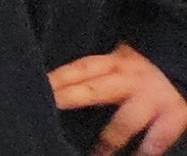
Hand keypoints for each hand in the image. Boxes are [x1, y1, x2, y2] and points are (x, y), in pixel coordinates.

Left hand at [57, 45, 185, 154]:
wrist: (178, 69)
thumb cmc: (136, 73)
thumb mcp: (114, 66)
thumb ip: (90, 78)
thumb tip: (53, 89)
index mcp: (113, 64)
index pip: (80, 69)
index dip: (59, 78)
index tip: (38, 87)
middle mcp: (131, 80)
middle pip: (96, 90)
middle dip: (72, 99)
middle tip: (52, 107)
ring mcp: (153, 99)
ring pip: (127, 121)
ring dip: (108, 140)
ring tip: (95, 155)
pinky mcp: (174, 115)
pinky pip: (158, 138)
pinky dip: (146, 151)